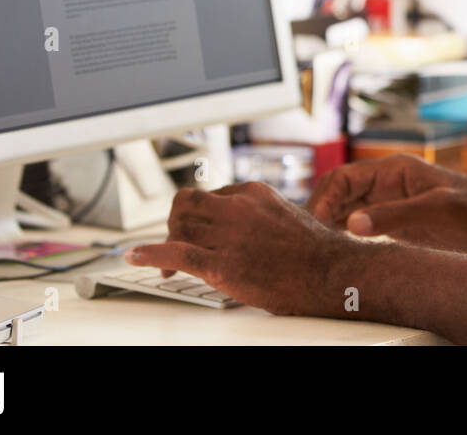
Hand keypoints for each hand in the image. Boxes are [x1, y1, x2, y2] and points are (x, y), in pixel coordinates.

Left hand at [125, 181, 349, 315]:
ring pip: (178, 228)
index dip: (196, 216)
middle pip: (185, 206)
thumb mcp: (286, 217)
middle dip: (175, 224)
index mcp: (252, 193)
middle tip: (175, 243)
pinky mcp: (221, 264)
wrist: (331, 272)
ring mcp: (228, 235)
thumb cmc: (317, 251)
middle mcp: (236, 208)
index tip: (195, 232)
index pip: (208, 195)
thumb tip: (249, 227)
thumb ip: (260, 216)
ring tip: (166, 264)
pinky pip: (175, 252)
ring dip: (166, 244)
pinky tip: (134, 256)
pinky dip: (149, 253)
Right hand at [306, 154, 466, 250]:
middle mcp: (391, 184)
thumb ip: (392, 217)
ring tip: (317, 246)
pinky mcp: (402, 224)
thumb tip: (350, 225)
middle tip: (306, 238)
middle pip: (341, 193)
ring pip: (350, 210)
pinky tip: (341, 252)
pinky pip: (365, 226)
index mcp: (396, 170)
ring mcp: (396, 204)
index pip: (344, 177)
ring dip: (332, 224)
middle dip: (321, 210)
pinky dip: (348, 236)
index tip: (313, 222)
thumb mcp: (435, 213)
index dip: (323, 197)